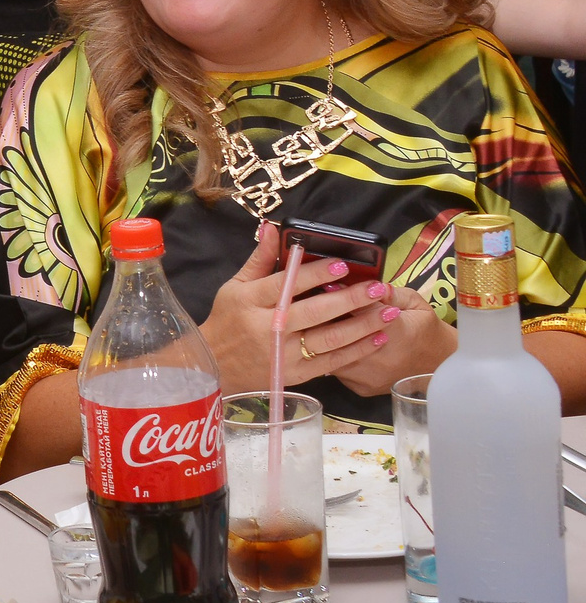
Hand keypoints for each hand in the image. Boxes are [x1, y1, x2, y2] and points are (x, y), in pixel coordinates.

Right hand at [196, 224, 428, 394]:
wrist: (214, 366)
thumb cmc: (227, 321)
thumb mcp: (235, 286)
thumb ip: (259, 259)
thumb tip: (272, 227)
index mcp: (252, 302)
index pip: (288, 284)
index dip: (316, 273)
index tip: (343, 264)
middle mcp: (269, 328)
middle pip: (315, 312)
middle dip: (350, 298)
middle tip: (377, 287)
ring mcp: (284, 354)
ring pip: (330, 339)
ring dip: (363, 325)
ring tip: (388, 311)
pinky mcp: (296, 374)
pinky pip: (333, 362)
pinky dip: (358, 350)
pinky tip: (379, 337)